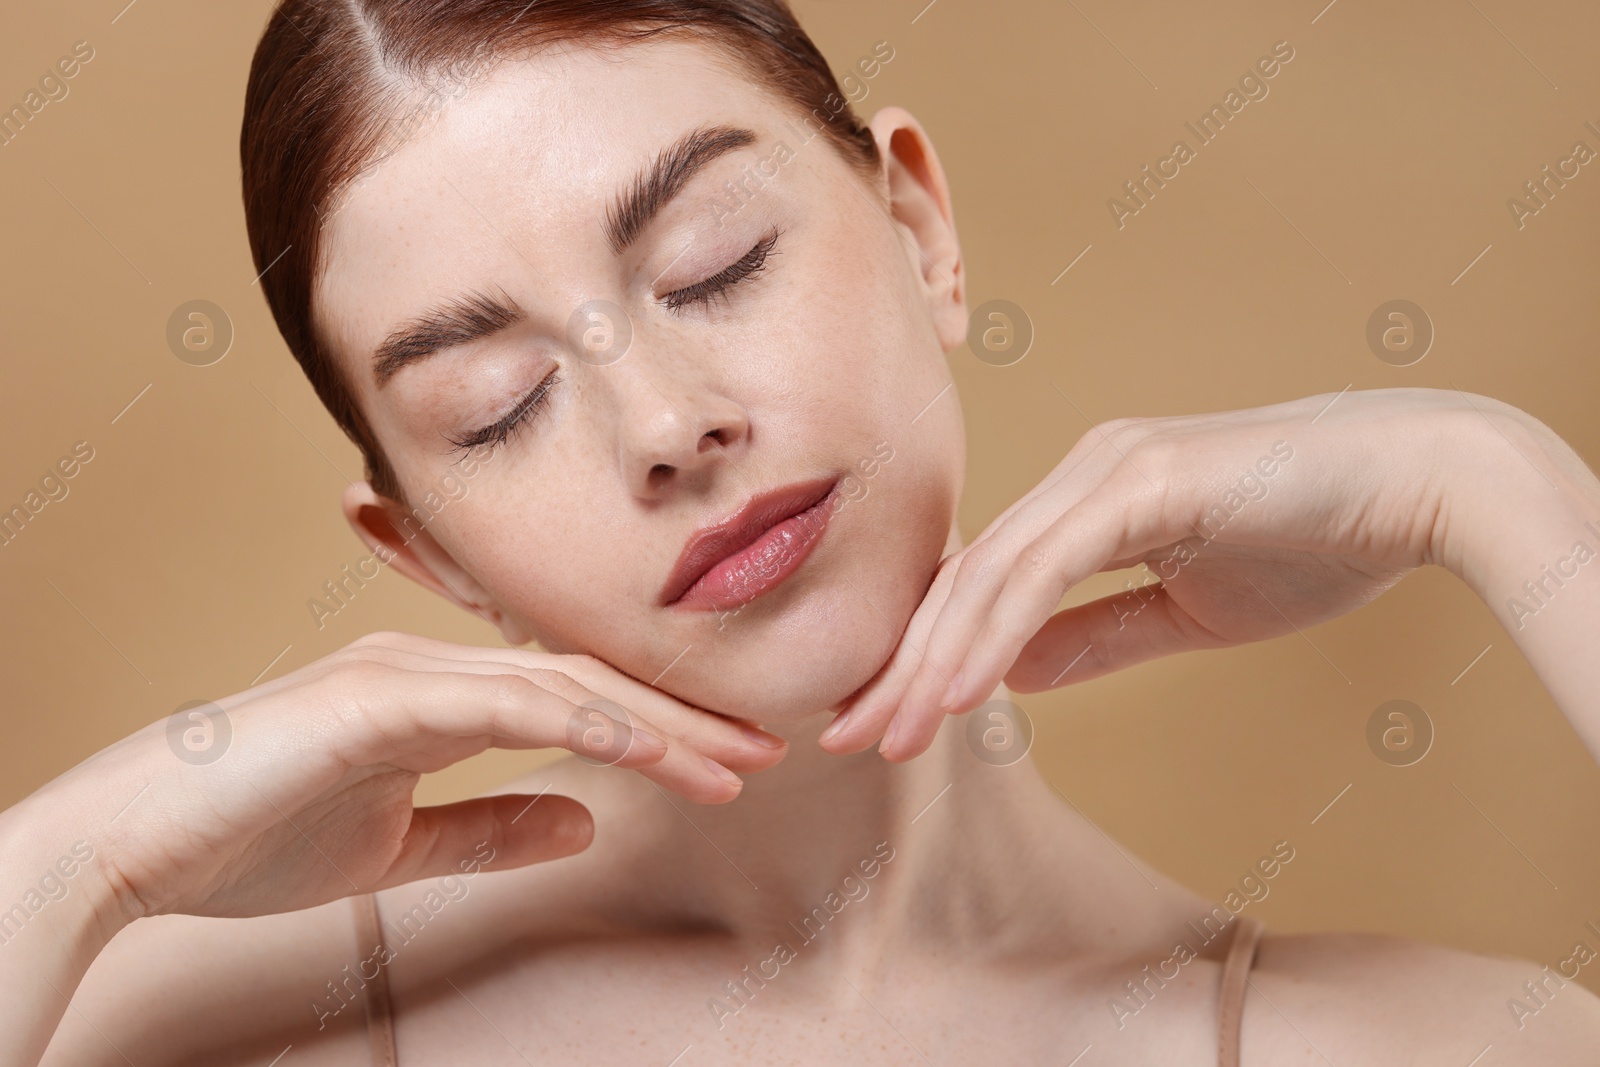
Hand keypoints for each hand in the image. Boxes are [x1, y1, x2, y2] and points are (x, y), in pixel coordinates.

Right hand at [21, 631, 785, 922]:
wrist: (130, 846)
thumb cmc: (248, 838)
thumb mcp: (395, 848)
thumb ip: (488, 828)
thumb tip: (585, 823)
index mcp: (434, 692)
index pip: (572, 698)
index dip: (657, 723)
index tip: (728, 756)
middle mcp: (429, 666)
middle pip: (586, 681)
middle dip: (683, 714)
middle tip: (768, 743)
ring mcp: (403, 674)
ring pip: (562, 686)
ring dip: (657, 724)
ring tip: (737, 759)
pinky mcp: (376, 702)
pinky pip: (504, 706)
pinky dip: (583, 725)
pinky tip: (648, 750)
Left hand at [819, 387, 1503, 760]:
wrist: (1420, 485)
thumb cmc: (1314, 538)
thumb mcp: (1187, 610)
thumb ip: (1097, 636)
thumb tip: (1013, 677)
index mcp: (1086, 498)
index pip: (979, 585)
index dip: (923, 655)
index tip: (881, 724)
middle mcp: (1080, 472)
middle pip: (963, 580)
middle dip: (901, 664)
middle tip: (845, 739)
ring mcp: (1106, 467)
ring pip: (989, 574)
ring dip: (934, 660)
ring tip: (888, 735)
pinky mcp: (1141, 478)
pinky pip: (1045, 566)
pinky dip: (994, 632)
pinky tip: (957, 691)